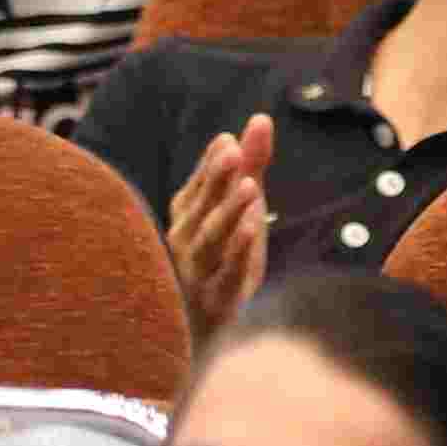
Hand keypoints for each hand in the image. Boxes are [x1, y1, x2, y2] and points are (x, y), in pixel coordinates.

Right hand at [161, 114, 273, 324]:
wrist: (206, 327)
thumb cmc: (223, 256)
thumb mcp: (241, 206)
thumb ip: (251, 164)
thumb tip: (260, 118)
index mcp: (187, 215)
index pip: (198, 185)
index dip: (211, 165)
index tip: (229, 142)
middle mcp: (186, 240)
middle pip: (202, 207)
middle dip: (217, 179)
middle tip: (234, 152)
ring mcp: (199, 271)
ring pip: (211, 239)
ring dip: (228, 212)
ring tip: (250, 187)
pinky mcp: (218, 298)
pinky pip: (227, 273)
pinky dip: (238, 251)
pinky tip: (252, 230)